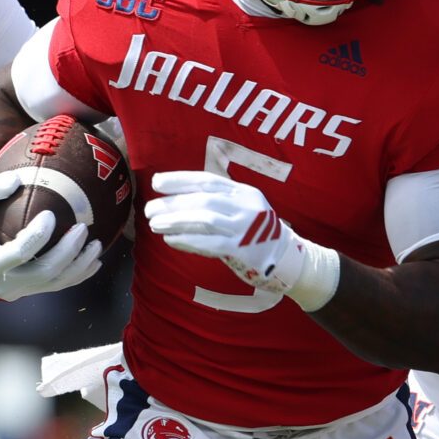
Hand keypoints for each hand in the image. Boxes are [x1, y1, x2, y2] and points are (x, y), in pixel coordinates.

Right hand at [0, 169, 102, 300]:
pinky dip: (77, 275)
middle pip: (44, 272)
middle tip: (83, 228)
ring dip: (79, 265)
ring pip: (54, 283)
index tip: (50, 215)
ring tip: (96, 244)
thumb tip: (19, 178)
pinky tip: (94, 262)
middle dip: (68, 252)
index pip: (18, 254)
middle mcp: (3, 284)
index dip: (38, 237)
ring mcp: (17, 291)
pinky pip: (55, 286)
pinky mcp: (26, 291)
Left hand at [147, 170, 338, 307]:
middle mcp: (245, 206)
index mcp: (244, 192)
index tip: (157, 182)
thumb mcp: (243, 208)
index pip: (207, 180)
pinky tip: (170, 240)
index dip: (180, 180)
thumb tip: (178, 198)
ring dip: (176, 220)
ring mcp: (245, 228)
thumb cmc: (257, 232)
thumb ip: (219, 200)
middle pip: (203, 199)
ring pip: (204, 219)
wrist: (287, 258)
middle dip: (173, 203)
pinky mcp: (242, 250)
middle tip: (150, 208)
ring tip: (154, 223)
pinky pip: (209, 243)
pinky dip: (187, 241)